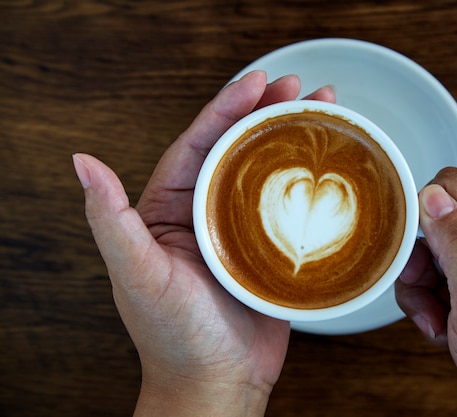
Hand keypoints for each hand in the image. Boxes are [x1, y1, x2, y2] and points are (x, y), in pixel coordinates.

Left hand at [73, 71, 334, 416]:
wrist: (218, 383)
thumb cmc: (173, 337)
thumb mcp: (137, 274)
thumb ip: (111, 218)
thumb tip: (83, 161)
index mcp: (169, 208)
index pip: (198, 143)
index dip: (226, 107)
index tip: (256, 81)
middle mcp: (205, 211)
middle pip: (239, 148)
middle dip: (267, 112)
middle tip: (299, 87)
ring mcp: (241, 229)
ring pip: (268, 171)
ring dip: (293, 139)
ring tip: (325, 111)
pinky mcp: (271, 248)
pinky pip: (291, 205)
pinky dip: (311, 181)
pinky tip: (332, 164)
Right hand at [396, 168, 456, 415]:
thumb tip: (432, 195)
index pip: (456, 186)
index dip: (425, 211)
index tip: (413, 250)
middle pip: (442, 221)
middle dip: (421, 259)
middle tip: (425, 292)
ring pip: (436, 252)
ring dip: (424, 287)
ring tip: (437, 318)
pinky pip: (444, 277)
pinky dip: (433, 301)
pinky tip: (444, 325)